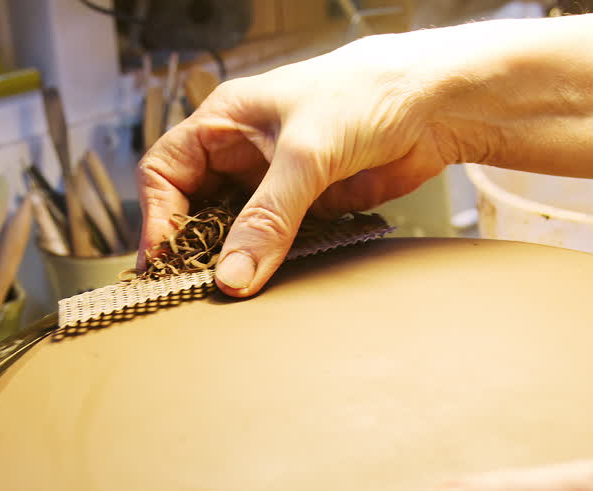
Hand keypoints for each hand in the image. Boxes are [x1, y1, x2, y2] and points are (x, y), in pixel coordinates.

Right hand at [137, 26, 497, 295]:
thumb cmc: (365, 94)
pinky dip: (266, 265)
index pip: (166, 172)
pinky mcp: (306, 207)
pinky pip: (272, 243)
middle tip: (192, 288)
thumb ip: (267, 219)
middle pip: (193, 208)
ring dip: (230, 261)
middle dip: (190, 247)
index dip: (158, 217)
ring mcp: (273, 182)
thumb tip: (233, 276)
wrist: (434, 104)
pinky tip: (264, 285)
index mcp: (224, 121)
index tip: (165, 260)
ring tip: (226, 294)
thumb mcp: (306, 156)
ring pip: (232, 231)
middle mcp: (241, 153)